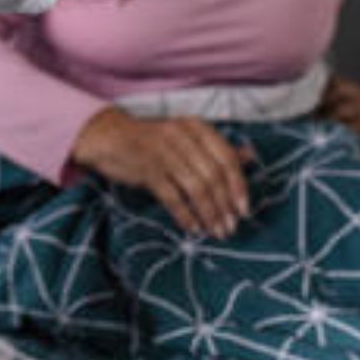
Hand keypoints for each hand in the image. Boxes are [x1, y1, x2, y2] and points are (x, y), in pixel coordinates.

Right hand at [70, 107, 253, 237]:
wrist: (108, 135)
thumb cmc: (153, 139)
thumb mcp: (186, 137)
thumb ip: (217, 148)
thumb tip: (250, 156)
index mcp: (196, 127)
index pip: (226, 158)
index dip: (238, 186)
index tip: (244, 210)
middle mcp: (182, 137)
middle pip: (213, 176)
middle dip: (224, 206)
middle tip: (229, 227)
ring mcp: (163, 152)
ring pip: (195, 188)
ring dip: (209, 213)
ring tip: (215, 231)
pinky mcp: (146, 169)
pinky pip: (172, 197)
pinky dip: (185, 215)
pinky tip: (193, 228)